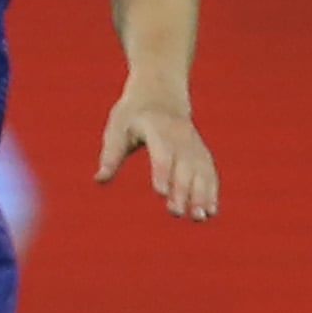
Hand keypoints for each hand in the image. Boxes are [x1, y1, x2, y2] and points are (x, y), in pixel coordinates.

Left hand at [97, 87, 218, 219]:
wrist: (160, 94)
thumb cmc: (132, 114)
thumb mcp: (117, 128)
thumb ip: (111, 154)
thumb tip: (100, 179)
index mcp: (157, 127)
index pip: (161, 152)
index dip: (162, 172)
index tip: (161, 192)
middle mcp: (180, 136)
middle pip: (183, 166)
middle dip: (181, 190)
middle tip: (176, 213)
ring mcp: (193, 144)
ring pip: (200, 171)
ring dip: (202, 195)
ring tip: (199, 218)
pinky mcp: (200, 152)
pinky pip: (209, 172)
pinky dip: (211, 190)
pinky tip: (211, 211)